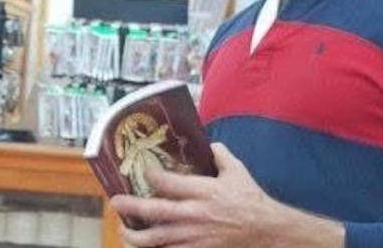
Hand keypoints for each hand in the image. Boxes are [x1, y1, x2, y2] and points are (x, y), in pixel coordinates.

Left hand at [111, 142, 284, 247]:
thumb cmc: (250, 199)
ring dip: (136, 236)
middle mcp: (195, 214)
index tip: (144, 173)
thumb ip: (220, 155)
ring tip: (125, 232)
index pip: (169, 182)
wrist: (266, 229)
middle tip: (116, 202)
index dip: (152, 176)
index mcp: (204, 190)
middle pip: (156, 211)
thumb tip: (208, 143)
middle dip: (132, 206)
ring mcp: (194, 236)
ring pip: (157, 239)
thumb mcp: (237, 171)